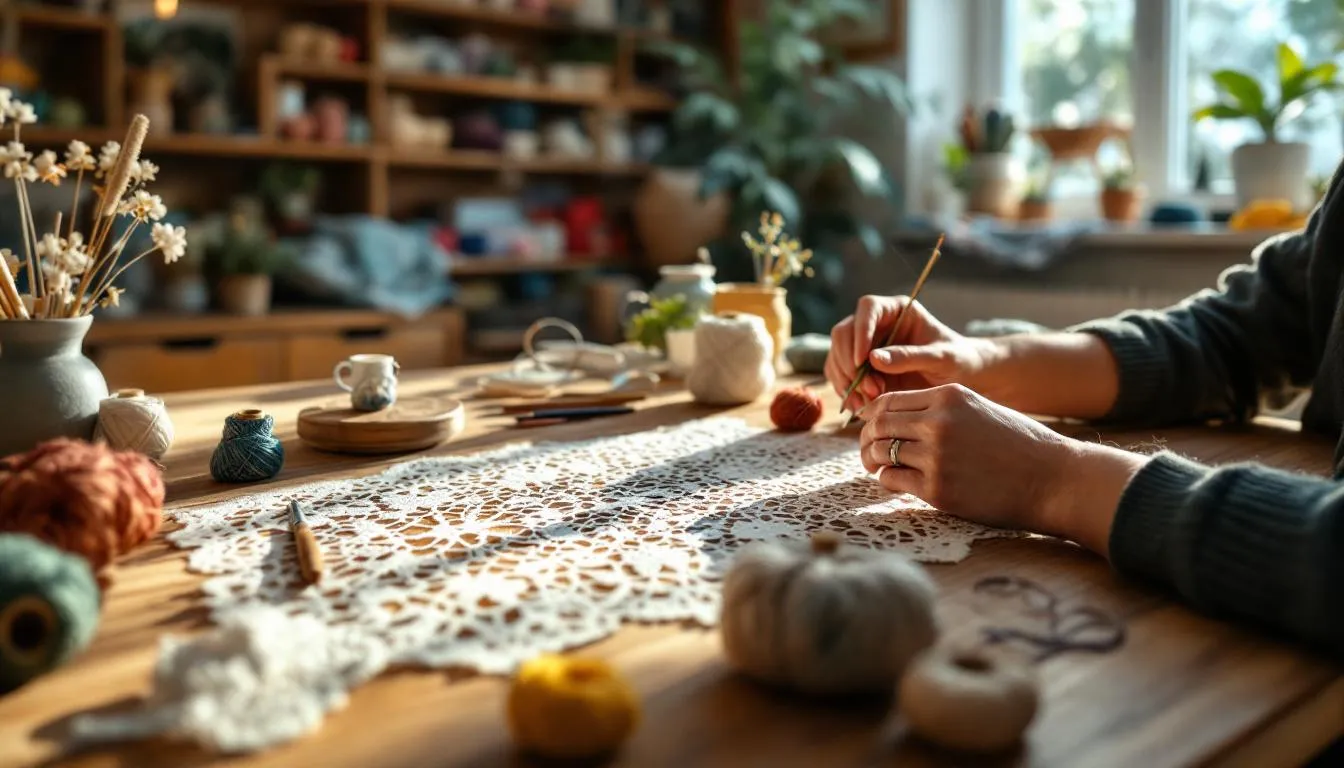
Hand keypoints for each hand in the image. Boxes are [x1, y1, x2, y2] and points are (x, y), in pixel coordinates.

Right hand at [824, 295, 999, 411]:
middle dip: (850, 363)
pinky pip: (839, 375)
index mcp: (897, 310)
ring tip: (869, 400)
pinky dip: (845, 391)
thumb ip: (910, 357)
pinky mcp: (860, 368)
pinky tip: (860, 405)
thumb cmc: (957, 361)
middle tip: (869, 389)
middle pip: (843, 333)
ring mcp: (864, 345)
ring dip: (846, 380)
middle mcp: (875, 324)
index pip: (868, 308)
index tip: (863, 361)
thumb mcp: (941, 359)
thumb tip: (873, 358)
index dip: (860, 331)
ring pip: (837, 356)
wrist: (959, 379)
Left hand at [856, 384, 1145, 552]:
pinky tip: (896, 483)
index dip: (872, 415)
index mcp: (948, 395)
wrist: (1054, 479)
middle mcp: (938, 421)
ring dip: (873, 460)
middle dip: (866, 439)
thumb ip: (939, 409)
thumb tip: (892, 417)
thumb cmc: (1018, 446)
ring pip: (881, 452)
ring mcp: (936, 455)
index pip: (888, 400)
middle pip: (878, 425)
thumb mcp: (978, 409)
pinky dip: (887, 481)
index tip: (868, 427)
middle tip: (868, 451)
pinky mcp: (937, 488)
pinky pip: (892, 480)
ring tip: (877, 467)